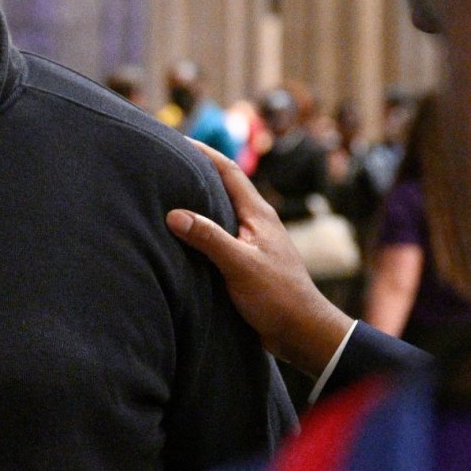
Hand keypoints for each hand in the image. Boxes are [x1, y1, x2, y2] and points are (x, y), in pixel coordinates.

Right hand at [168, 139, 355, 376]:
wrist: (302, 331)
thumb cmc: (278, 296)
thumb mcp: (240, 265)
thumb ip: (209, 238)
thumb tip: (174, 214)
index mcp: (258, 214)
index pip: (229, 172)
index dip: (205, 153)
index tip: (178, 139)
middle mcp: (257, 222)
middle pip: (224, 187)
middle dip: (198, 172)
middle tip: (168, 163)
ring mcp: (254, 241)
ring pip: (222, 212)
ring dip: (200, 201)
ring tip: (170, 194)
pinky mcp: (249, 261)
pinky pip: (221, 235)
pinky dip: (203, 228)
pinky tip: (186, 236)